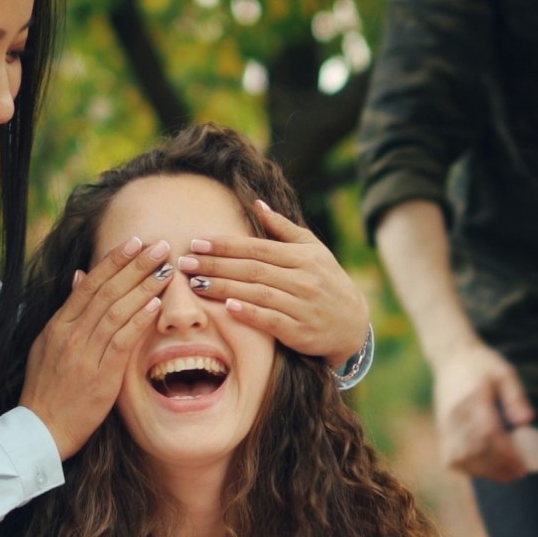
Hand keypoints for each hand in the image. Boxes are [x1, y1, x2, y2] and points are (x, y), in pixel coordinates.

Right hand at [18, 248, 168, 456]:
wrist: (41, 429)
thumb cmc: (48, 389)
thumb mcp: (48, 345)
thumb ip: (67, 312)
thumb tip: (80, 276)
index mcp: (58, 326)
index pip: (89, 284)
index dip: (113, 261)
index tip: (134, 242)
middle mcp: (69, 335)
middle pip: (106, 291)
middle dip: (135, 266)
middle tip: (160, 246)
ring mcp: (84, 355)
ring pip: (116, 312)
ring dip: (144, 288)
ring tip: (165, 270)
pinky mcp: (99, 376)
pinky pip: (121, 342)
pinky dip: (138, 322)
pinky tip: (155, 306)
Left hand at [177, 196, 371, 363]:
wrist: (352, 324)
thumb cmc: (328, 282)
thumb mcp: (314, 251)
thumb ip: (284, 229)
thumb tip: (257, 204)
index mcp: (303, 257)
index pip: (257, 248)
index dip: (226, 245)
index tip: (197, 243)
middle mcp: (304, 279)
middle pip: (252, 269)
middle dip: (216, 265)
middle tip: (185, 263)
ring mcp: (303, 306)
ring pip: (257, 293)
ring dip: (223, 288)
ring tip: (195, 284)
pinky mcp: (301, 332)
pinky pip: (272, 321)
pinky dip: (250, 313)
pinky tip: (228, 308)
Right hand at [434, 345, 537, 481]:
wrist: (452, 358)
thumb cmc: (482, 365)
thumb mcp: (505, 373)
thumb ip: (516, 397)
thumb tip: (527, 421)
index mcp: (472, 398)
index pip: (487, 433)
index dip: (505, 453)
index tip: (522, 465)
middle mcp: (455, 414)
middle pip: (474, 450)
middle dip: (498, 467)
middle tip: (518, 473)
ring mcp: (445, 424)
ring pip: (461, 458)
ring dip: (484, 471)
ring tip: (505, 474)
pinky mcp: (441, 430)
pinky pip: (450, 458)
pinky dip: (467, 468)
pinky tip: (484, 469)